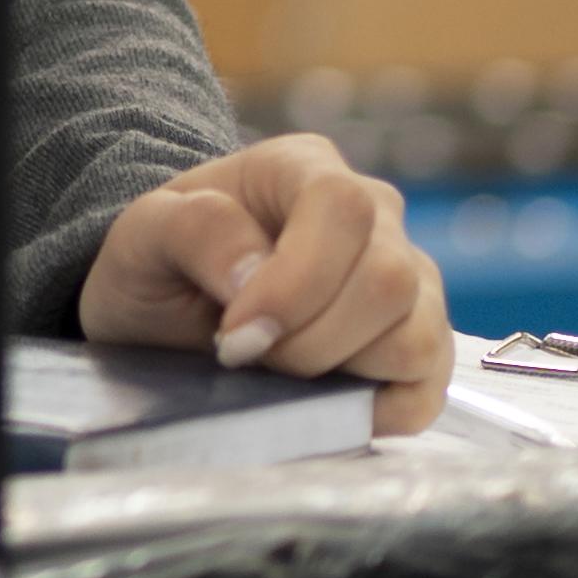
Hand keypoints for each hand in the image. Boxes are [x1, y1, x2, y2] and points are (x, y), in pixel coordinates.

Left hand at [76, 133, 450, 432]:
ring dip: (340, 373)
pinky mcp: (421, 340)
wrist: (166, 308)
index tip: (235, 336)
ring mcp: (409, 277)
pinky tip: (322, 400)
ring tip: (280, 368)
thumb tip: (255, 274)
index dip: (297, 283)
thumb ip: (196, 230)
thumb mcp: (144, 234)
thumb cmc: (161, 263)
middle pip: (389, 281)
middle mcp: (375, 213)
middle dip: (310, 340)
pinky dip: (382, 409)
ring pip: (420, 338)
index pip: (342, 208)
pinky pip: (432, 385)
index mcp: (304, 167)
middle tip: (247, 355)